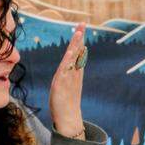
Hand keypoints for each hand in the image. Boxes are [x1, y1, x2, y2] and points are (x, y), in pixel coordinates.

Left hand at [50, 24, 85, 138]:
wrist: (68, 119)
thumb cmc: (66, 103)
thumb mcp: (67, 86)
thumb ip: (70, 76)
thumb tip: (73, 67)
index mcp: (74, 73)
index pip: (78, 53)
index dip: (79, 41)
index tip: (81, 28)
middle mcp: (73, 74)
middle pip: (77, 53)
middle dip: (79, 38)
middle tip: (83, 24)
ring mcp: (68, 79)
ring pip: (73, 59)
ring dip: (76, 45)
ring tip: (79, 33)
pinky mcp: (61, 84)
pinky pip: (65, 70)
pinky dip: (68, 60)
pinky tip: (70, 52)